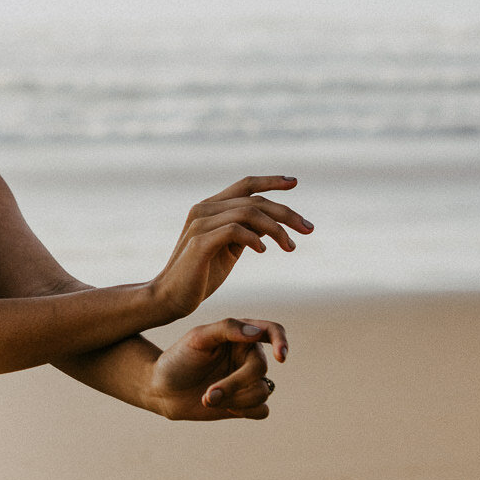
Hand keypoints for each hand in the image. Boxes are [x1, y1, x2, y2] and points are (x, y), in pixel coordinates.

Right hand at [148, 175, 311, 320]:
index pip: (244, 185)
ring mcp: (199, 224)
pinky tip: (264, 251)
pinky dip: (254, 238)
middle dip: (287, 213)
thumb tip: (271, 223)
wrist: (170, 298)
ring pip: (248, 213)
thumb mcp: (228, 250)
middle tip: (309, 229)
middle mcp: (203, 209)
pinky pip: (235, 231)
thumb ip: (245, 232)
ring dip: (277, 229)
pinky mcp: (199, 243)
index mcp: (209, 208)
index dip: (271, 181)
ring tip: (290, 247)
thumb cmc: (200, 275)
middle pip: (254, 200)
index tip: (295, 183)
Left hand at [150, 317, 287, 420]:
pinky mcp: (245, 403)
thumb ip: (227, 329)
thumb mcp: (197, 338)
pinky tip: (224, 407)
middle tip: (208, 394)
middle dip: (235, 384)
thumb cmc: (178, 359)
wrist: (162, 389)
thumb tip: (256, 332)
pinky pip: (262, 410)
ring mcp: (248, 381)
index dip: (282, 341)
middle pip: (260, 369)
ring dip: (236, 399)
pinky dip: (245, 411)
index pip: (272, 331)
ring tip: (208, 400)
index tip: (280, 356)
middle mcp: (248, 357)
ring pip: (263, 392)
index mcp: (241, 336)